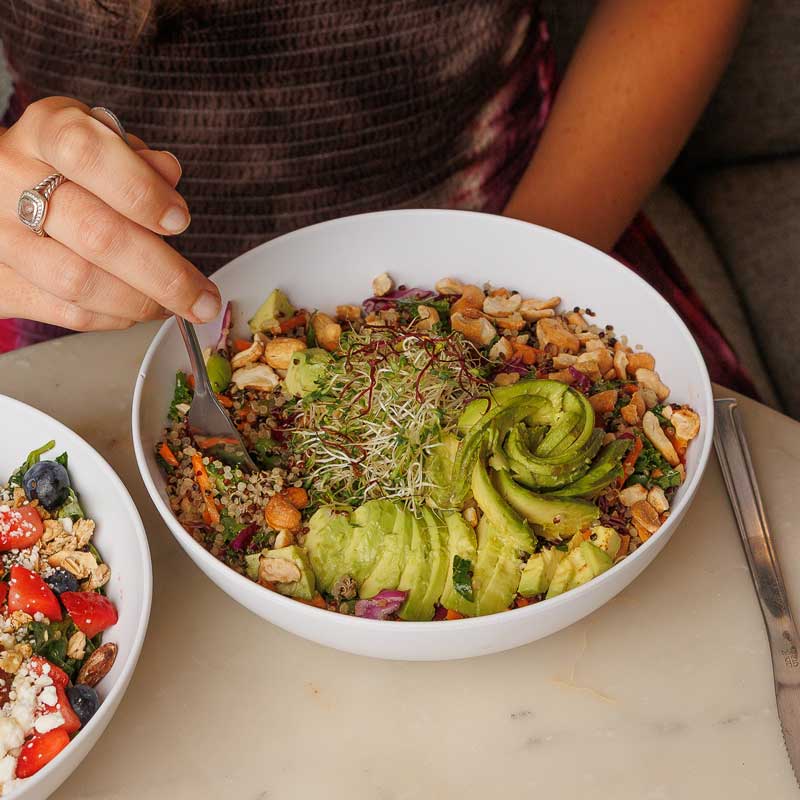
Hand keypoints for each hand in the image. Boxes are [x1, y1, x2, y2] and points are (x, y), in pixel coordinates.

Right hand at [0, 96, 220, 330]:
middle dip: (164, 274)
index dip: (140, 191)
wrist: (9, 192)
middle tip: (203, 297)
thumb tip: (168, 173)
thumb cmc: (70, 169)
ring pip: (78, 281)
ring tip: (174, 306)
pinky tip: (138, 310)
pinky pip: (64, 311)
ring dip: (140, 302)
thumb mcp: (106, 145)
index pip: (86, 152)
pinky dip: (113, 317)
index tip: (180, 221)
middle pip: (95, 233)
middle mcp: (11, 179)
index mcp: (45, 131)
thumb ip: (138, 160)